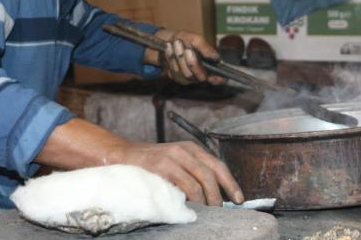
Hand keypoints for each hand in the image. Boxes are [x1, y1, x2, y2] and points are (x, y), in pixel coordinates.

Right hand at [109, 140, 244, 205]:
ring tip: (207, 212)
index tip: (239, 199)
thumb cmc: (150, 164)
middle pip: (212, 173)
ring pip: (201, 180)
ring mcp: (173, 157)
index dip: (231, 184)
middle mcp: (185, 150)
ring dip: (207, 199)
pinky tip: (191, 207)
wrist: (121, 155)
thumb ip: (191, 172)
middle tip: (221, 210)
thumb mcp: (175, 162)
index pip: (218, 165)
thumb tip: (212, 194)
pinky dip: (192, 198)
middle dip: (220, 195)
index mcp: (192, 149)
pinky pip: (185, 185)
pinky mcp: (162, 166)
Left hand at [154, 30, 223, 84]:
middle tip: (187, 50)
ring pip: (186, 74)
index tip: (214, 77)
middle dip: (193, 63)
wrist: (168, 41)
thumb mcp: (196, 39)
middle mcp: (201, 73)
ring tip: (176, 43)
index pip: (218, 78)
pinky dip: (171, 59)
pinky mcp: (177, 77)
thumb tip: (216, 57)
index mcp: (210, 65)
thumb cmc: (185, 40)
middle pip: (200, 76)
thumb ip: (205, 48)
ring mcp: (189, 77)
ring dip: (180, 57)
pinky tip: (169, 48)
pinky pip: (175, 73)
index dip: (218, 79)